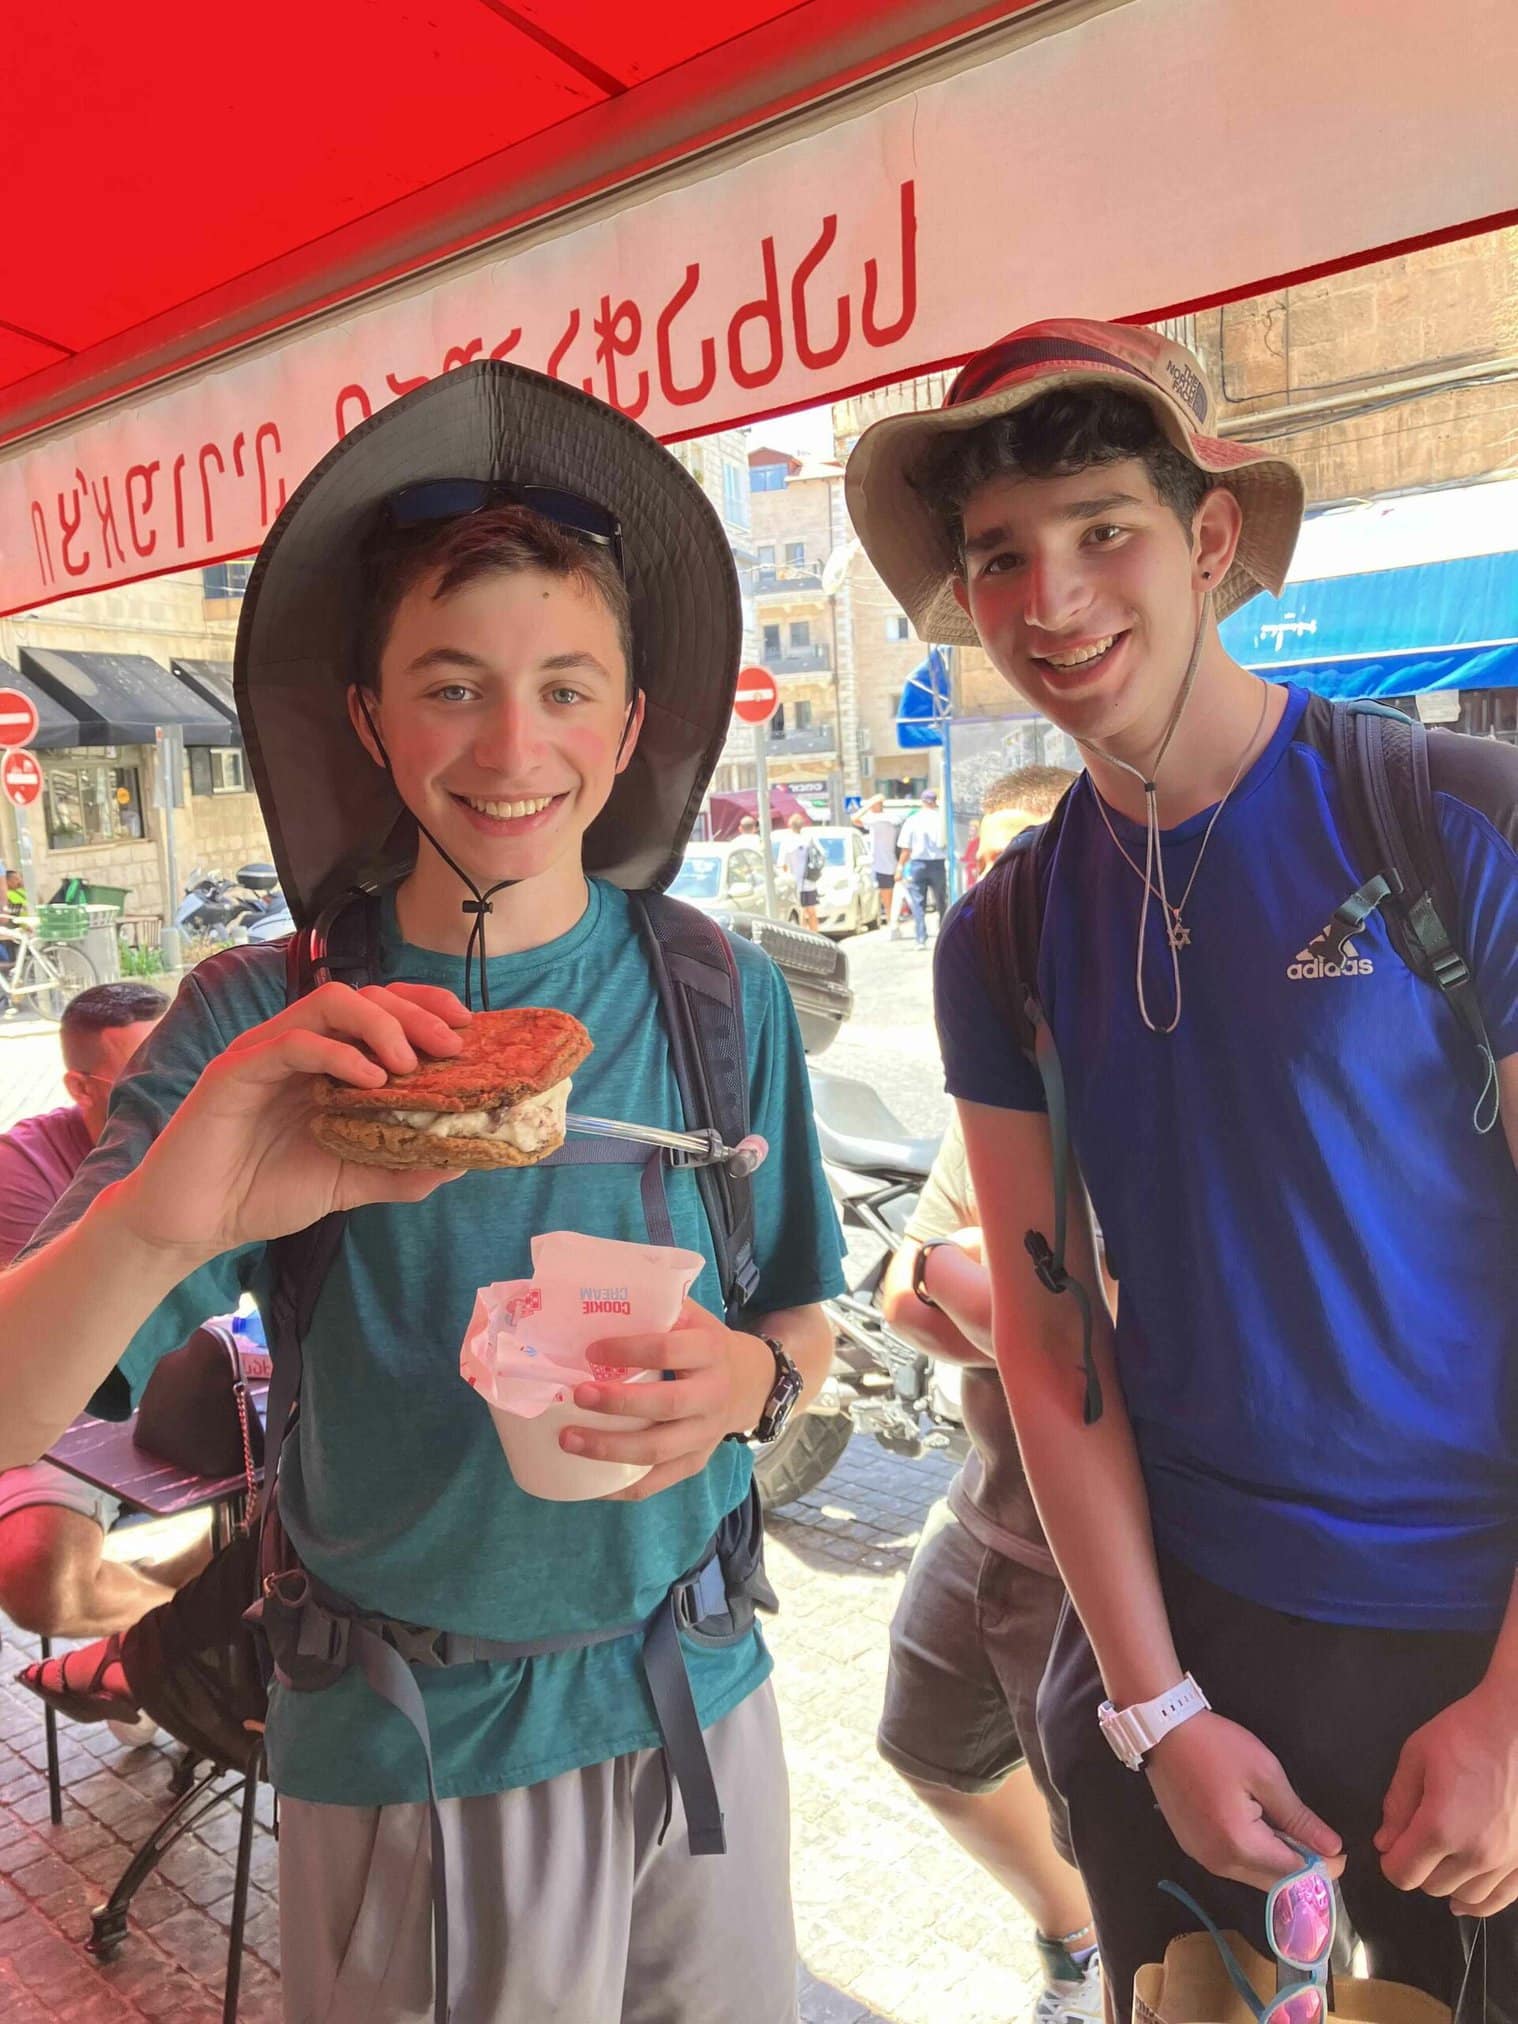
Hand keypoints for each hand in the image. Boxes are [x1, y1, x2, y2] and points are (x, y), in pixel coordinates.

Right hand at [111, 982, 471, 1261]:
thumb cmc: (266, 1192)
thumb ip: (400, 1168)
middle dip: (416, 1013)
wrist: (195, 1223)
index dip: (426, 1007)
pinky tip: (370, 1082)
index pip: (383, 1008)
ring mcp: (267, 1052)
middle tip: (451, 1046)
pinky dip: (337, 1054)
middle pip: (367, 995)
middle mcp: (300, 1045)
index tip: (467, 1028)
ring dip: (381, 1024)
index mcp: (328, 1061)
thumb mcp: (350, 1182)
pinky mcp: (236, 1070)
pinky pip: (292, 1042)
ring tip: (408, 1063)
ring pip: (330, 1002)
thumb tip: (462, 1162)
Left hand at [561, 1299, 775, 1501]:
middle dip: (618, 1402)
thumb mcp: (693, 1318)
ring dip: (610, 1449)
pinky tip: (591, 1485)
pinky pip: (659, 1481)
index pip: (668, 1350)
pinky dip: (624, 1487)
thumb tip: (597, 1296)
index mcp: (709, 1351)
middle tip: (577, 1395)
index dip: (629, 1349)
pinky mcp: (697, 1461)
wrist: (752, 1383)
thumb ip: (657, 1308)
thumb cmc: (706, 1345)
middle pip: (665, 1404)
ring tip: (568, 1440)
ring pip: (658, 1450)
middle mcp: (711, 1394)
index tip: (591, 1351)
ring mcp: (706, 1434)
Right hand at [1144, 1710, 1344, 1893]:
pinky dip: (1253, 1854)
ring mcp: (1202, 1857)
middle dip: (1300, 1868)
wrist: (1162, 1729)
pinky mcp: (1191, 1846)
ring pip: (1252, 1875)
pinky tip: (1259, 1828)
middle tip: (1317, 1841)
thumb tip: (1332, 1848)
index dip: (1322, 1867)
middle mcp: (1220, 1862)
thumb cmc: (1216, 1746)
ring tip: (1288, 1831)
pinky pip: (1233, 1863)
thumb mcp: (1264, 1774)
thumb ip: (1298, 1817)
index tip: (1339, 1852)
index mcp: (1240, 1845)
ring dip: (1276, 1861)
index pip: (1293, 1873)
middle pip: (1272, 1882)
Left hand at [1376, 1679, 1517, 1915]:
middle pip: (1432, 1887)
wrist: (1515, 1726)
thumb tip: (1385, 1843)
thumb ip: (1397, 1805)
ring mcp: (1506, 1861)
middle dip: (1417, 1867)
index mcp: (1441, 1827)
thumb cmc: (1465, 1735)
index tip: (1391, 1847)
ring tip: (1443, 1856)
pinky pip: (1500, 1900)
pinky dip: (1480, 1902)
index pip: (1403, 1873)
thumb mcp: (1416, 1757)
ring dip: (1447, 1881)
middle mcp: (1476, 1854)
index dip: (1390, 1862)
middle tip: (1417, 1841)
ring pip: (1464, 1896)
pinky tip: (1466, 1896)